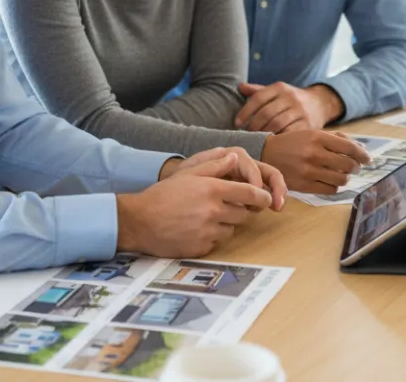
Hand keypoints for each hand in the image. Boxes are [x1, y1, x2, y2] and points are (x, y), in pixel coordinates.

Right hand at [116, 153, 275, 256]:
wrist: (139, 222)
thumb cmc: (162, 195)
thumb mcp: (187, 174)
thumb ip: (213, 166)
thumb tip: (234, 157)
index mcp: (212, 190)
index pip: (249, 193)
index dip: (262, 196)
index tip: (266, 199)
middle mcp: (213, 211)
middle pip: (243, 214)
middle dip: (239, 210)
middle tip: (224, 206)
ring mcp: (208, 232)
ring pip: (231, 229)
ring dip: (225, 224)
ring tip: (205, 218)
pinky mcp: (201, 248)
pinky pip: (217, 243)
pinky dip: (212, 237)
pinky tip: (196, 230)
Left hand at [235, 82, 344, 133]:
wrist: (320, 103)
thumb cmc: (291, 99)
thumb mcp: (277, 91)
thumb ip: (259, 91)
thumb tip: (240, 86)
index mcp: (280, 87)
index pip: (258, 98)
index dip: (245, 111)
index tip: (237, 123)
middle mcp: (290, 97)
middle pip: (267, 112)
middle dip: (254, 125)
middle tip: (246, 135)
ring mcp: (300, 111)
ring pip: (277, 124)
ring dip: (264, 133)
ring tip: (256, 140)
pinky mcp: (308, 124)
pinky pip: (290, 133)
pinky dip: (279, 139)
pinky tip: (272, 144)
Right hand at [260, 130, 371, 193]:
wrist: (268, 154)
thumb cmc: (294, 143)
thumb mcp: (313, 133)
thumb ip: (337, 138)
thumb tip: (361, 147)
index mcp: (317, 137)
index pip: (349, 148)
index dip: (362, 155)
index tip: (368, 159)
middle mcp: (314, 154)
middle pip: (348, 165)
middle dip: (356, 167)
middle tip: (355, 167)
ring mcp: (308, 171)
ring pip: (341, 179)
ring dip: (346, 177)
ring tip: (343, 174)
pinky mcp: (304, 185)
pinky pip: (330, 190)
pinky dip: (335, 186)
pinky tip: (332, 181)